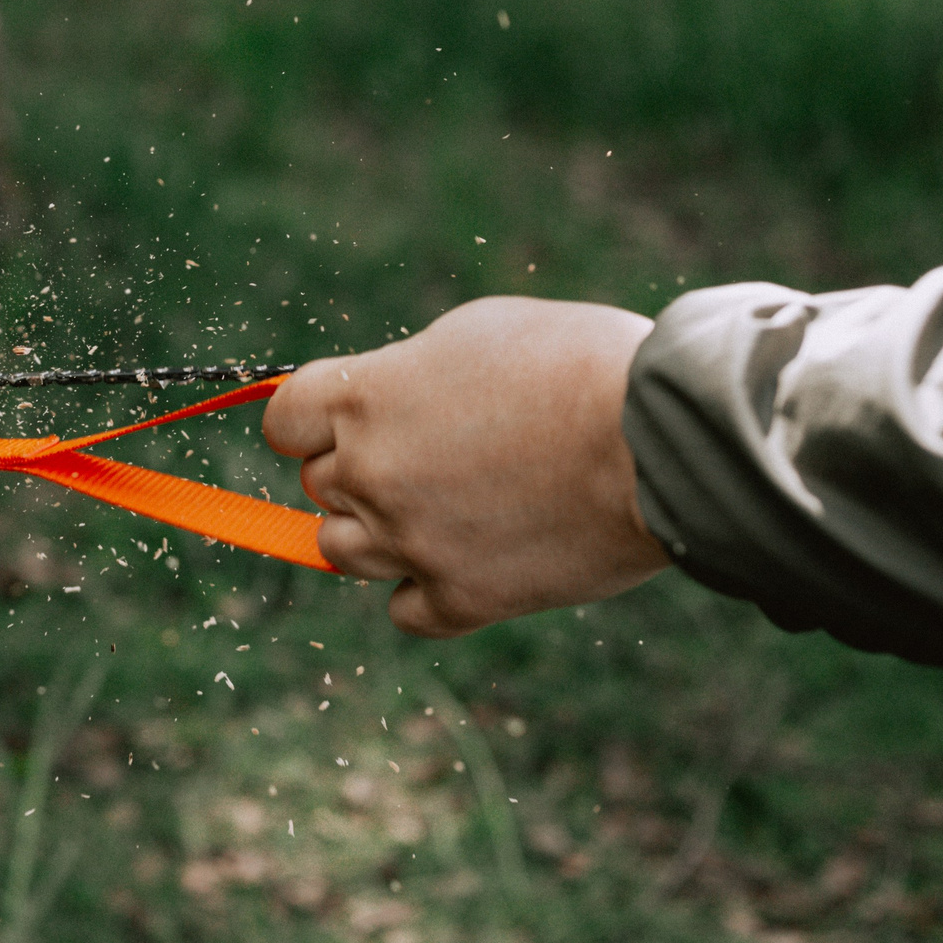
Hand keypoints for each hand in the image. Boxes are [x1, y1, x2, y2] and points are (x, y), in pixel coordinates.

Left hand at [262, 297, 670, 636]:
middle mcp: (371, 474)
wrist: (658, 441)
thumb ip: (409, 373)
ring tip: (444, 506)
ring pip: (343, 551)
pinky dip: (427, 590)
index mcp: (366, 399)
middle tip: (432, 451)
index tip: (351, 416)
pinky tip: (467, 559)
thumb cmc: (580, 363)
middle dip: (360, 466)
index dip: (315, 417)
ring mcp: (411, 543)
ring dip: (378, 530)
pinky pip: (406, 611)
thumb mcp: (477, 332)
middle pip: (320, 483)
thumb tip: (387, 397)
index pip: (283, 421)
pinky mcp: (462, 600)